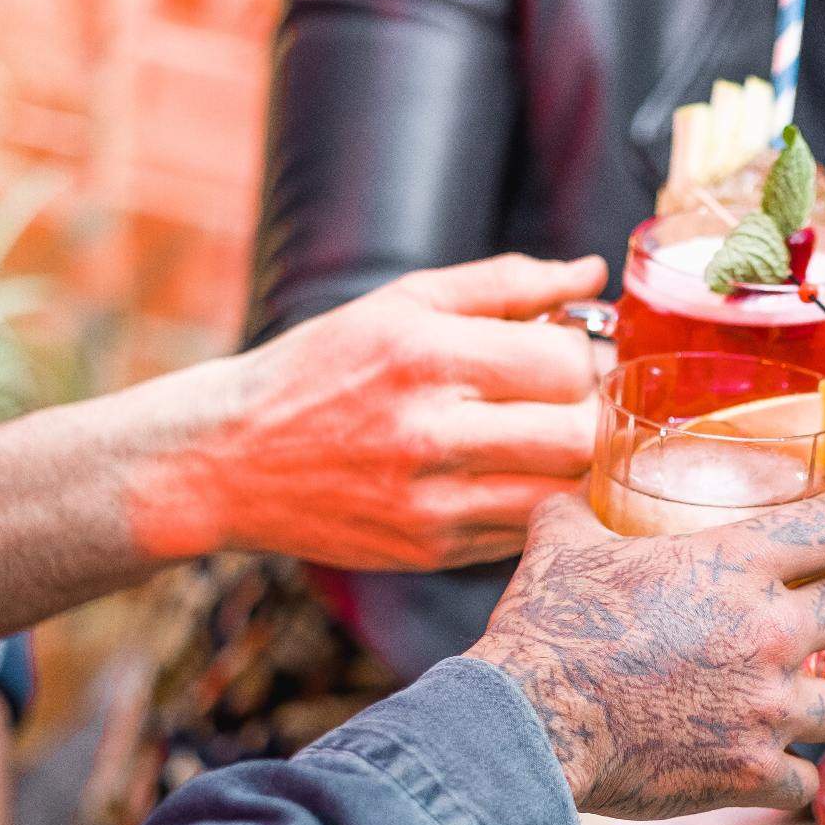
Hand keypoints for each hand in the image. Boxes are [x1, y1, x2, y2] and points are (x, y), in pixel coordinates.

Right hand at [131, 254, 607, 570]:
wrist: (225, 458)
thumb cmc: (324, 367)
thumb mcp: (403, 303)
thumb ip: (506, 284)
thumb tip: (592, 273)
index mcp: (426, 356)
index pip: (565, 364)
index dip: (592, 359)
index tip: (584, 356)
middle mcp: (430, 432)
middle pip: (579, 437)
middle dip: (599, 416)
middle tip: (586, 402)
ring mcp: (431, 502)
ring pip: (563, 494)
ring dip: (579, 467)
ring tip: (557, 438)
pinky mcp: (431, 550)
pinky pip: (526, 532)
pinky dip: (541, 504)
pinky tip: (517, 476)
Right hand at [466, 490, 824, 818]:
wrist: (529, 723)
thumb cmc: (549, 628)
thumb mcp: (562, 544)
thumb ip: (580, 509)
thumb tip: (576, 487)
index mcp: (739, 563)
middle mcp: (771, 631)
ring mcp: (768, 707)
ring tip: (805, 699)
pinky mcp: (750, 773)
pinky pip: (805, 781)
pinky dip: (789, 777)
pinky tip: (767, 768)